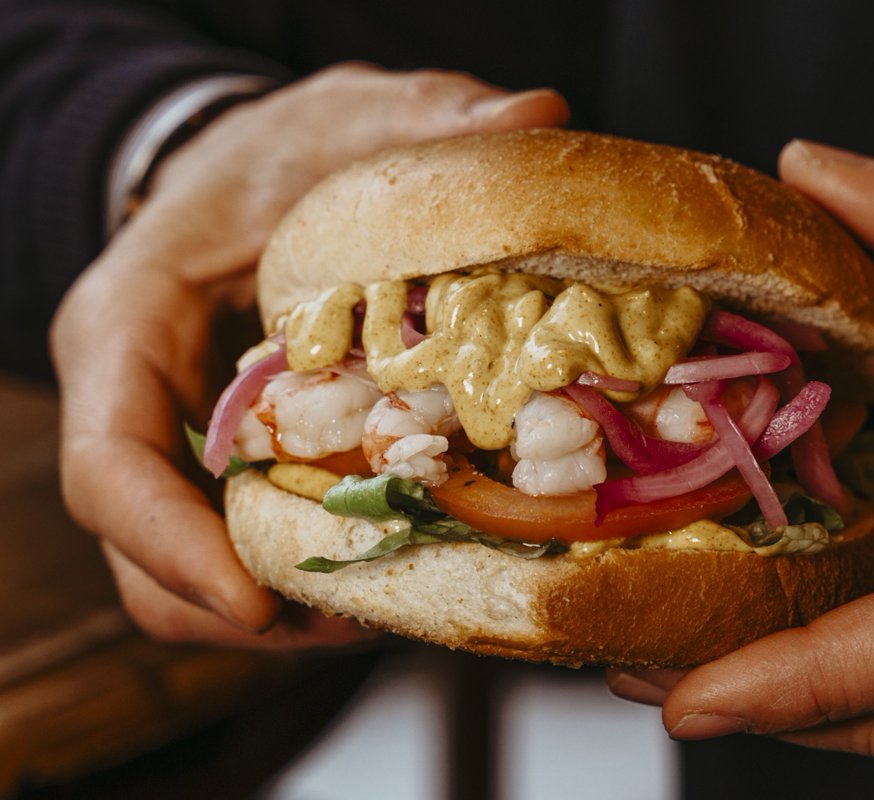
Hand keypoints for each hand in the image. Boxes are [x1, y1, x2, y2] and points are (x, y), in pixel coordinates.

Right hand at [51, 64, 568, 646]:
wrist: (259, 171)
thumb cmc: (283, 148)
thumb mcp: (352, 116)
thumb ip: (431, 116)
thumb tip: (534, 117)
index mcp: (127, 326)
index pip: (107, 461)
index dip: (167, 544)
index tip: (256, 603)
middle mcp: (139, 405)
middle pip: (147, 552)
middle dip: (245, 607)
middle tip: (366, 618)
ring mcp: (182, 446)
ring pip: (194, 573)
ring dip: (289, 608)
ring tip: (398, 603)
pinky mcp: (232, 467)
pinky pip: (249, 545)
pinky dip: (314, 573)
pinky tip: (402, 559)